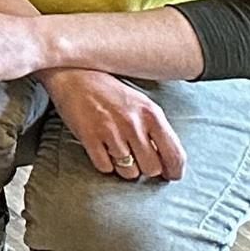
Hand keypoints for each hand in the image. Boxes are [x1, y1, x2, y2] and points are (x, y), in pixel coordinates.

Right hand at [48, 67, 187, 181]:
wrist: (74, 75)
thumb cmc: (110, 92)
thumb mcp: (141, 104)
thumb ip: (156, 130)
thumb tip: (167, 160)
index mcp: (151, 114)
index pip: (175, 155)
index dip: (175, 171)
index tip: (170, 175)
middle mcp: (133, 123)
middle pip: (152, 168)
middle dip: (146, 168)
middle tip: (138, 159)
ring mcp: (110, 131)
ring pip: (129, 171)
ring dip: (125, 167)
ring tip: (118, 151)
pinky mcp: (89, 137)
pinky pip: (105, 167)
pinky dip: (105, 163)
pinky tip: (103, 149)